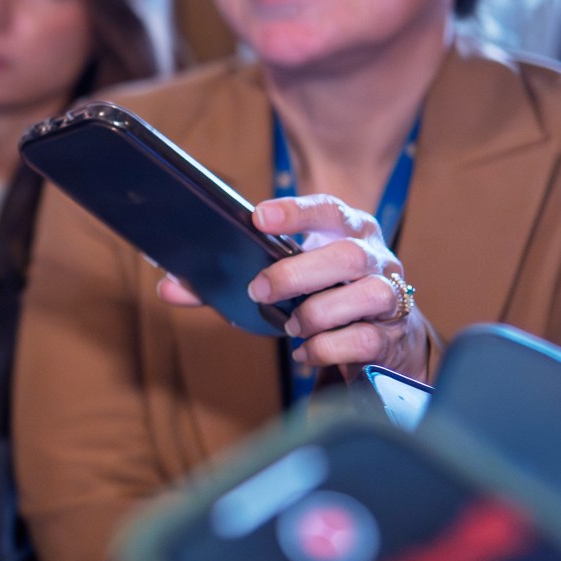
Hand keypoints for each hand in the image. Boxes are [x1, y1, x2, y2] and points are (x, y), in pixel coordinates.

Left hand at [156, 193, 429, 379]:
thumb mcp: (287, 276)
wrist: (387, 334)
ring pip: (367, 295)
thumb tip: (167, 288)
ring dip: (318, 313)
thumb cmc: (325, 292)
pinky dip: (328, 348)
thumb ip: (229, 279)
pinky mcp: (393, 334)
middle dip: (297, 273)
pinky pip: (365, 340)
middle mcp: (375, 255)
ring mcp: (391, 294)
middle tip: (259, 290)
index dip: (294, 212)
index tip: (258, 218)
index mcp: (347, 228)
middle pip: (347, 254)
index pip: (327, 209)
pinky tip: (305, 352)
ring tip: (291, 326)